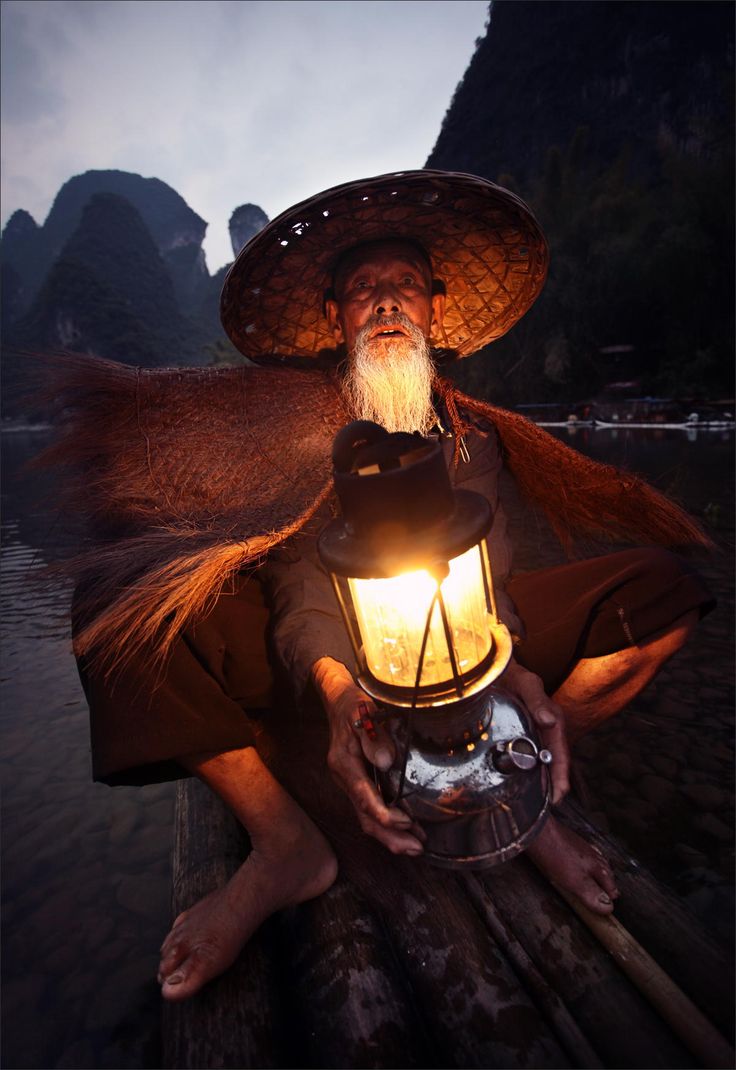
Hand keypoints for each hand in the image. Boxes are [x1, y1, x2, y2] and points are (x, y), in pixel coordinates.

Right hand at [312, 657, 424, 854]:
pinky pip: (370, 809)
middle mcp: (344, 778)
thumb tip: (385, 761)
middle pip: (364, 816)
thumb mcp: (363, 712)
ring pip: (367, 817)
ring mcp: (349, 783)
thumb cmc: (353, 706)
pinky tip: (406, 828)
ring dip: (390, 835)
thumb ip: (373, 737)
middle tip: (415, 849)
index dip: (384, 814)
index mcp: (344, 763)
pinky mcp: (357, 783)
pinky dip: (387, 823)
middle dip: (389, 836)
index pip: (363, 797)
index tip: (406, 823)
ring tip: (415, 846)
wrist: (338, 701)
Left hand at [497, 657, 569, 803]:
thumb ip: (536, 699)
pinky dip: (532, 771)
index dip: (561, 775)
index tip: (560, 796)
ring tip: (539, 804)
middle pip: (555, 762)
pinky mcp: (526, 732)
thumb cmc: (513, 674)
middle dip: (555, 784)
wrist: (497, 666)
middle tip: (550, 807)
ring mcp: (538, 732)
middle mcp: (549, 728)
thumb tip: (550, 721)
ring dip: (544, 781)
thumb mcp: (525, 683)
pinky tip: (525, 784)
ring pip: (544, 761)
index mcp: (554, 719)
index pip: (561, 753)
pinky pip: (532, 755)